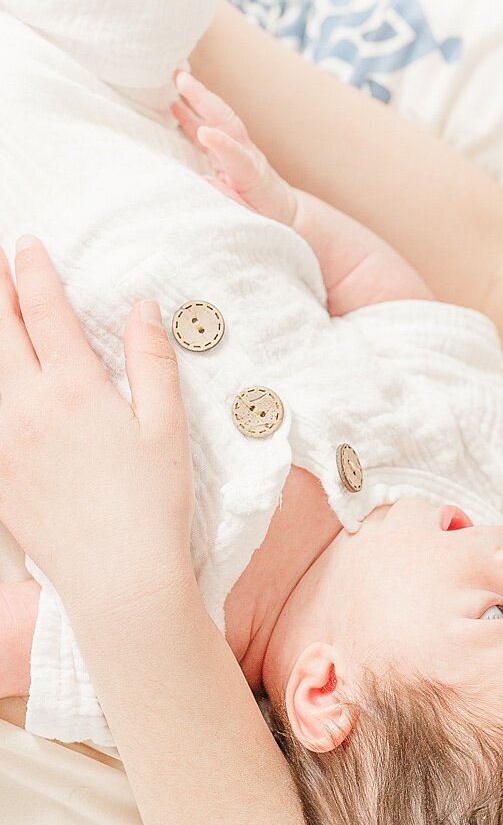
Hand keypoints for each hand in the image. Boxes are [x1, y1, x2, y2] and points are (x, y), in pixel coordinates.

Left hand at [0, 238, 193, 613]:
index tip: (27, 244)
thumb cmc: (152, 506)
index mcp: (75, 391)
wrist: (118, 580)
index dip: (34, 272)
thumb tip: (142, 306)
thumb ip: (151, 360)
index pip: (46, 313)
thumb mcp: (165, 427)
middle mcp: (26, 409)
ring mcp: (2, 443)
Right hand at [172, 70, 298, 226]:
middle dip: (204, 99)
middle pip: (226, 121)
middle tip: (182, 79)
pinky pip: (208, 128)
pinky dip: (191, 116)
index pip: (237, 154)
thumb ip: (230, 199)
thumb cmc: (267, 215)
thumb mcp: (252, 216)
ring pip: (217, 118)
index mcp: (252, 174)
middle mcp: (246, 154)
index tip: (204, 133)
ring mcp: (237, 148)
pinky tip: (174, 103)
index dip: (221, 143)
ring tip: (175, 77)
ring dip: (197, 97)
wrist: (284, 209)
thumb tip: (205, 181)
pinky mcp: (227, 150)